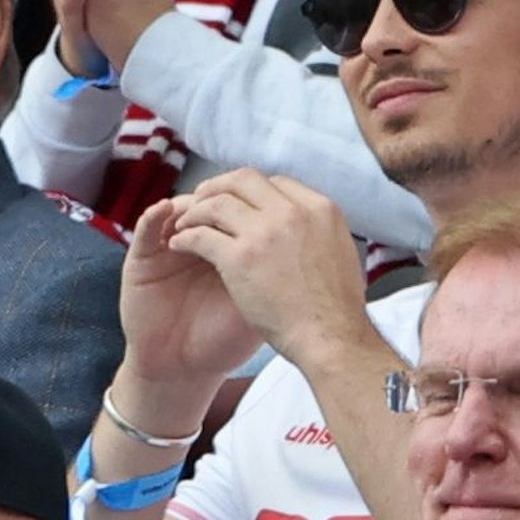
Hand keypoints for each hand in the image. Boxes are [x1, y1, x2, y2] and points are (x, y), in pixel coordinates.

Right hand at [115, 198, 264, 393]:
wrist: (186, 368)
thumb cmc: (224, 340)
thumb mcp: (259, 302)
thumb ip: (275, 270)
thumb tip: (305, 238)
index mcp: (230, 249)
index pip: (238, 211)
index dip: (247, 202)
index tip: (263, 201)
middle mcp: (199, 243)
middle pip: (207, 202)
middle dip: (217, 195)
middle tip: (228, 198)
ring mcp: (167, 249)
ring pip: (175, 209)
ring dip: (187, 202)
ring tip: (197, 201)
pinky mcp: (141, 261)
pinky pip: (145, 230)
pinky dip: (153, 216)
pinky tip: (163, 210)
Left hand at [166, 170, 373, 368]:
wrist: (330, 338)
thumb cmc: (335, 308)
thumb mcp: (340, 252)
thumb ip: (317, 231)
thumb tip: (304, 224)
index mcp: (320, 209)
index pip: (275, 182)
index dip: (250, 190)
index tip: (235, 201)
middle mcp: (293, 212)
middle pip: (243, 180)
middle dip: (217, 186)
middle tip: (200, 199)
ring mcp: (265, 232)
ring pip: (216, 203)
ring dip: (195, 211)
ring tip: (183, 224)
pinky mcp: (240, 257)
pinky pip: (200, 234)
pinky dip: (184, 236)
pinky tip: (178, 244)